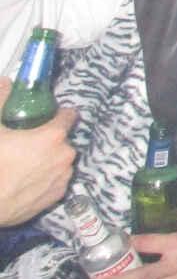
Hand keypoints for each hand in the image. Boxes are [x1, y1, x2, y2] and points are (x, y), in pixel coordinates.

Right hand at [0, 79, 77, 225]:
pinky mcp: (58, 195)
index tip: (48, 116)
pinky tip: (28, 179)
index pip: (69, 116)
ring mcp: (63, 177)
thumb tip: (4, 82)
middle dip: (50, 140)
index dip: (58, 114)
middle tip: (28, 143)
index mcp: (54, 136)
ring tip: (27, 163)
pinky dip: (47, 177)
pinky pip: (56, 180)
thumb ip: (0, 100)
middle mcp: (65, 155)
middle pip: (63, 140)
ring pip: (61, 160)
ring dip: (50, 159)